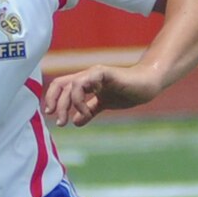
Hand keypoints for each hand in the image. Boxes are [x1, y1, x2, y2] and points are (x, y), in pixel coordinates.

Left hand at [40, 64, 160, 126]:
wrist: (147, 86)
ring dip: (67, 104)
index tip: (50, 114)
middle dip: (56, 105)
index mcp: (84, 82)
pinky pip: (84, 82)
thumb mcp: (103, 104)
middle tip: (60, 123)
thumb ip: (89, 111)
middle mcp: (86, 76)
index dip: (51, 98)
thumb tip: (75, 122)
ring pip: (71, 85)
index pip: (59, 85)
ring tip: (75, 119)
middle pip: (61, 86)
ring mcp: (95, 74)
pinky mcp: (104, 73)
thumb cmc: (126, 92)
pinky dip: (80, 98)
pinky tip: (86, 111)